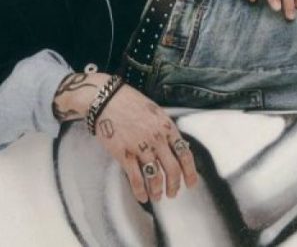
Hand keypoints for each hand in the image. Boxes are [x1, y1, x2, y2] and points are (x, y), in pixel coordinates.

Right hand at [92, 82, 198, 202]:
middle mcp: (157, 139)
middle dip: (174, 185)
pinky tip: (142, 197)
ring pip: (155, 176)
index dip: (190, 172)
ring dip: (157, 190)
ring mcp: (140, 147)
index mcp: (167, 127)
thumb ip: (166, 129)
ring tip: (157, 196)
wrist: (106, 99)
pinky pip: (135, 178)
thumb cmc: (130, 103)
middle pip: (173, 169)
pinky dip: (140, 191)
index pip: (185, 154)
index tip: (191, 183)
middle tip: (173, 193)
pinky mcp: (124, 154)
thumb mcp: (155, 112)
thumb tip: (175, 146)